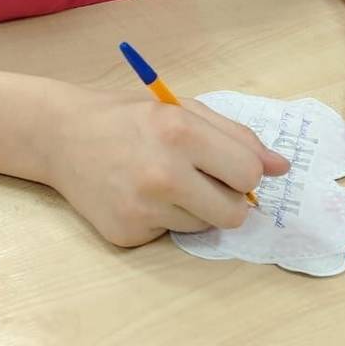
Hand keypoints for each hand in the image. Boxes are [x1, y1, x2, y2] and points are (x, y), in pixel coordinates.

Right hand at [45, 88, 290, 247]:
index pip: (248, 174)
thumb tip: (282, 168)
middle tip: (201, 180)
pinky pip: (170, 235)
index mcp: (180, 132)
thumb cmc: (128, 117)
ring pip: (204, 228)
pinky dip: (163, 219)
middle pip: (234, 213)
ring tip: (161, 182)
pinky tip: (138, 195)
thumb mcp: (181, 109)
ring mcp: (142, 208)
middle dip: (228, 200)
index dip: (245, 173)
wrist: (62, 136)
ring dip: (194, 209)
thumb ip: (236, 136)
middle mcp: (163, 173)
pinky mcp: (126, 233)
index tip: (230, 167)